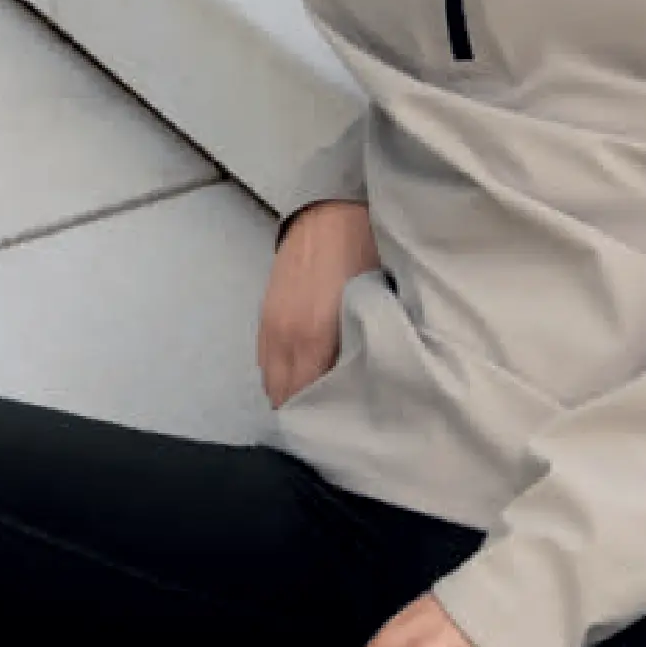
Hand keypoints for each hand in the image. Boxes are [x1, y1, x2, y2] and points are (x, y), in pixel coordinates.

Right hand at [258, 201, 379, 409]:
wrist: (330, 212)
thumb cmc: (366, 254)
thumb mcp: (379, 302)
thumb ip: (371, 345)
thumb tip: (380, 385)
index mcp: (316, 336)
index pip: (309, 402)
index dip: (327, 424)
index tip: (347, 434)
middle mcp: (287, 339)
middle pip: (285, 399)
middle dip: (309, 416)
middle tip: (336, 427)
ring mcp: (271, 328)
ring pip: (273, 383)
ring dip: (292, 396)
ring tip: (320, 407)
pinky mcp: (265, 318)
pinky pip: (266, 363)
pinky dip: (282, 376)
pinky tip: (304, 377)